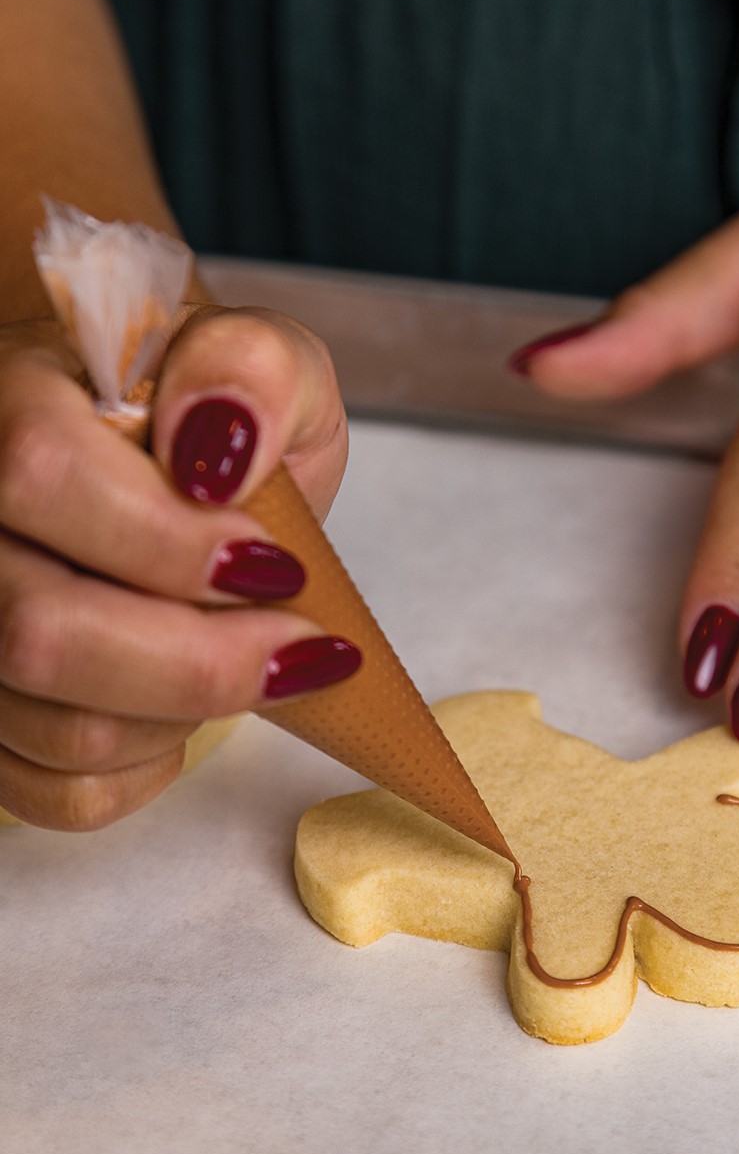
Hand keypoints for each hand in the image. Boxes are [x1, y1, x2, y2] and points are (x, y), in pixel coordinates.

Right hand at [0, 306, 354, 827]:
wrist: (184, 463)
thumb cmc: (218, 415)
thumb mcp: (269, 361)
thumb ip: (254, 366)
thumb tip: (217, 440)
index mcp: (11, 399)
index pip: (40, 473)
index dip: (172, 543)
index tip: (276, 566)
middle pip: (34, 629)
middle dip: (199, 660)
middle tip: (295, 645)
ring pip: (53, 723)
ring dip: (184, 714)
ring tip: (243, 659)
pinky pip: (55, 792)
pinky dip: (147, 769)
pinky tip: (184, 709)